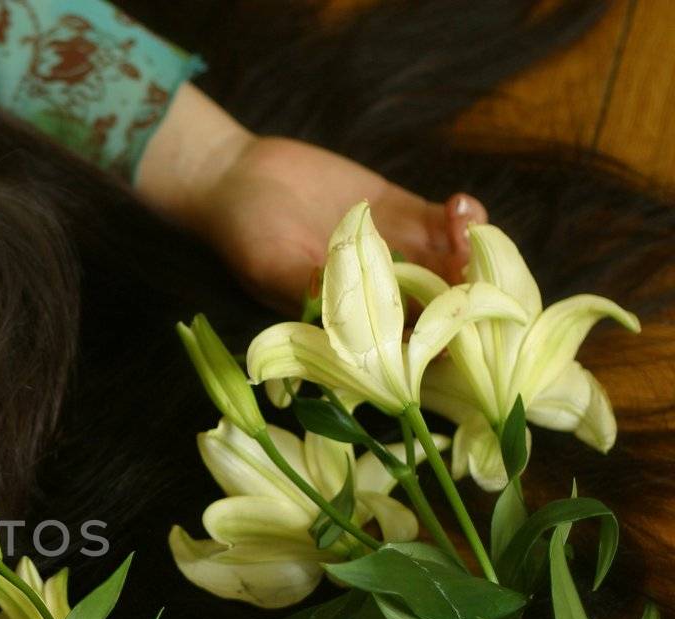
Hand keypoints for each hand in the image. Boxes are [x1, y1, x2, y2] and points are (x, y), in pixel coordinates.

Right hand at [190, 135, 488, 314]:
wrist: (238, 178)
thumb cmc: (245, 234)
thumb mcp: (271, 265)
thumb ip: (311, 285)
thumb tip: (356, 306)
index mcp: (350, 322)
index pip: (404, 345)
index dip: (437, 343)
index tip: (456, 330)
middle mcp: (379, 292)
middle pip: (443, 308)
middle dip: (470, 298)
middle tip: (475, 279)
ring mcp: (397, 251)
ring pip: (455, 265)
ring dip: (474, 256)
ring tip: (464, 236)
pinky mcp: (401, 211)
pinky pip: (448, 223)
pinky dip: (466, 218)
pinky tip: (458, 206)